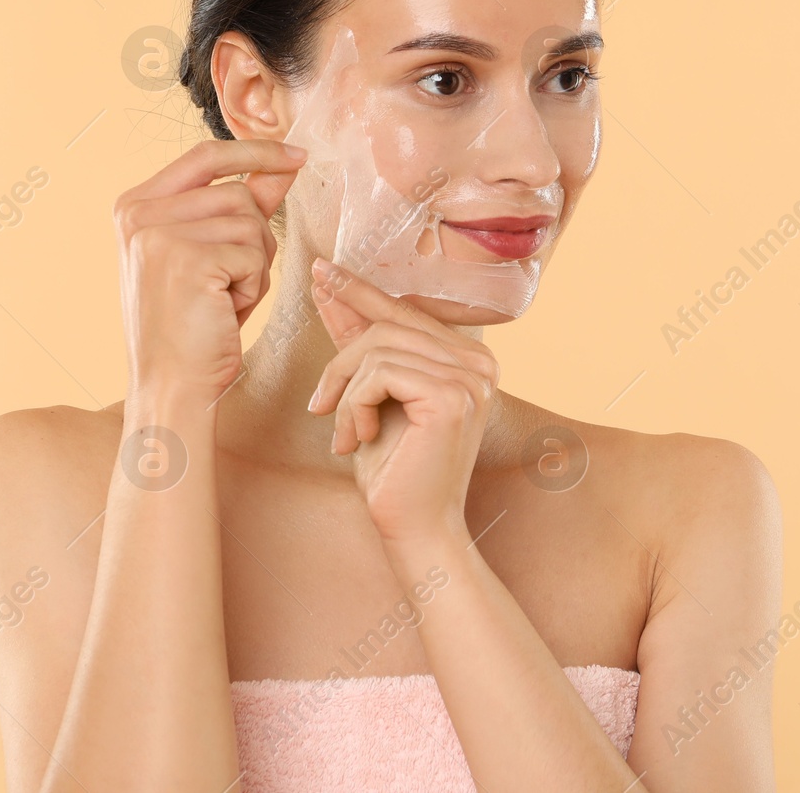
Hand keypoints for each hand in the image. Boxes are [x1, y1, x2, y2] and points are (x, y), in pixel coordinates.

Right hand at [114, 138, 305, 400]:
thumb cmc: (192, 326)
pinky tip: (225, 312)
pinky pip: (254, 254)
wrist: (170, 386)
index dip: (255, 151)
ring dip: (255, 267)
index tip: (298, 154)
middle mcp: (138, 212)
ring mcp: (158, 233)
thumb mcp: (212, 256)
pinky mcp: (187, 259)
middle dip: (254, 239)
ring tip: (222, 301)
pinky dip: (254, 287)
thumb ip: (240, 205)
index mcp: (133, 205)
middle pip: (237, 193)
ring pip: (251, 223)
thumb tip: (283, 163)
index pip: (204, 156)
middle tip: (229, 285)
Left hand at [305, 258, 499, 546]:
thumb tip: (329, 286)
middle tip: (318, 407)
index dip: (359, 293)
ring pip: (377, 349)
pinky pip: (378, 372)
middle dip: (340, 363)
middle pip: (386, 326)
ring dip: (344, 393)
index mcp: (468, 360)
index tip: (320, 272)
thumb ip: (358, 344)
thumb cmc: (393, 471)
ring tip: (341, 433)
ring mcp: (472, 378)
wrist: (413, 528)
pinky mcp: (452, 396)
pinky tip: (356, 439)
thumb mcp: (369, 397)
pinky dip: (353, 405)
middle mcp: (480, 363)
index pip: (405, 313)